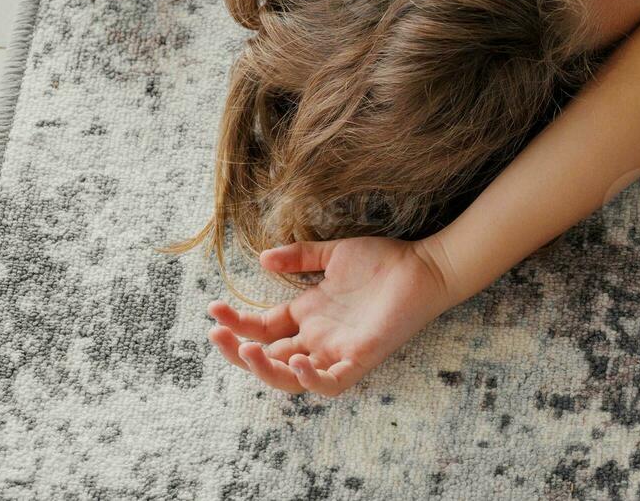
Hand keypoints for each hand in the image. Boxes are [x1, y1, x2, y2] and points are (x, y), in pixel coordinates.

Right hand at [205, 236, 457, 396]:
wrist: (426, 265)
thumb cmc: (385, 261)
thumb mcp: (335, 255)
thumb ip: (300, 257)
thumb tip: (262, 259)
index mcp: (309, 315)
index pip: (262, 329)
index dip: (236, 323)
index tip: (213, 307)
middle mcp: (318, 337)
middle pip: (267, 358)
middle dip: (237, 350)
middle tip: (218, 333)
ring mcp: (338, 350)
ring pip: (291, 379)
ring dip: (264, 369)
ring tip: (246, 348)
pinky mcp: (361, 358)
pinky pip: (330, 383)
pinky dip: (310, 379)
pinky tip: (295, 360)